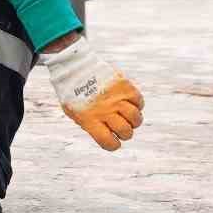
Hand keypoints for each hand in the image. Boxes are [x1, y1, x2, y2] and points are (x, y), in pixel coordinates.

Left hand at [43, 36, 144, 150]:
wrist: (74, 67)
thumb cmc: (72, 93)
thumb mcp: (73, 112)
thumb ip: (91, 125)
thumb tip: (110, 135)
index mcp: (89, 120)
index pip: (109, 142)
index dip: (114, 145)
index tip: (114, 141)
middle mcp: (104, 110)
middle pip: (126, 131)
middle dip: (126, 133)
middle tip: (121, 128)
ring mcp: (115, 98)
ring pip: (136, 118)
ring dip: (134, 120)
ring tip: (127, 116)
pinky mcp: (124, 86)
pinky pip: (139, 101)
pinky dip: (137, 105)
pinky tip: (129, 103)